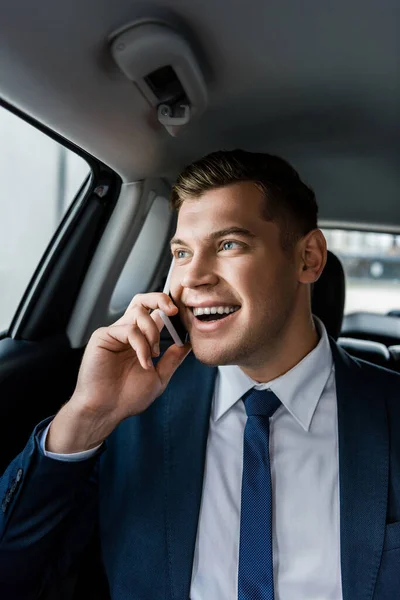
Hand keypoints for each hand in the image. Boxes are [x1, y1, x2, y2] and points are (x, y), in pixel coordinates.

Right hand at [46, 293, 190, 452]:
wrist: (107, 410)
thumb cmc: (127, 398)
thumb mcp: (159, 376)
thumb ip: (172, 359)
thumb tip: (188, 344)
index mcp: (140, 340)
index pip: (154, 313)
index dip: (168, 309)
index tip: (182, 315)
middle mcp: (126, 333)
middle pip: (142, 301)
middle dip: (160, 299)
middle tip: (173, 310)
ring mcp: (114, 333)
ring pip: (138, 312)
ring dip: (153, 332)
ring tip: (153, 355)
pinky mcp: (103, 336)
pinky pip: (129, 329)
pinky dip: (141, 345)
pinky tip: (144, 362)